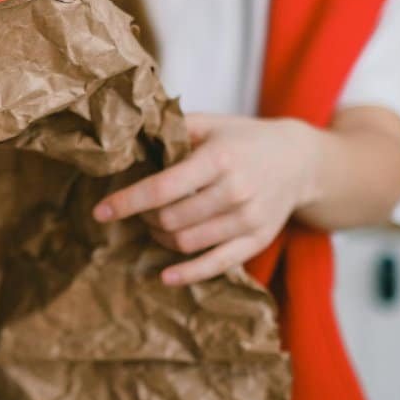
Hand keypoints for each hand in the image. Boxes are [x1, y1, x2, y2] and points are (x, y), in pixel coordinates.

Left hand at [92, 114, 320, 285]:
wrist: (300, 160)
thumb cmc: (244, 140)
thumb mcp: (211, 124)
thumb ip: (172, 130)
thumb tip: (126, 138)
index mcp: (219, 158)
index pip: (162, 188)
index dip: (126, 202)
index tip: (100, 211)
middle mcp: (235, 190)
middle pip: (171, 220)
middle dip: (145, 218)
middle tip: (140, 211)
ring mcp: (248, 219)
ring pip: (187, 243)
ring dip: (161, 238)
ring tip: (156, 225)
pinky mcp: (258, 241)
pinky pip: (216, 265)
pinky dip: (187, 274)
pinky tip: (165, 276)